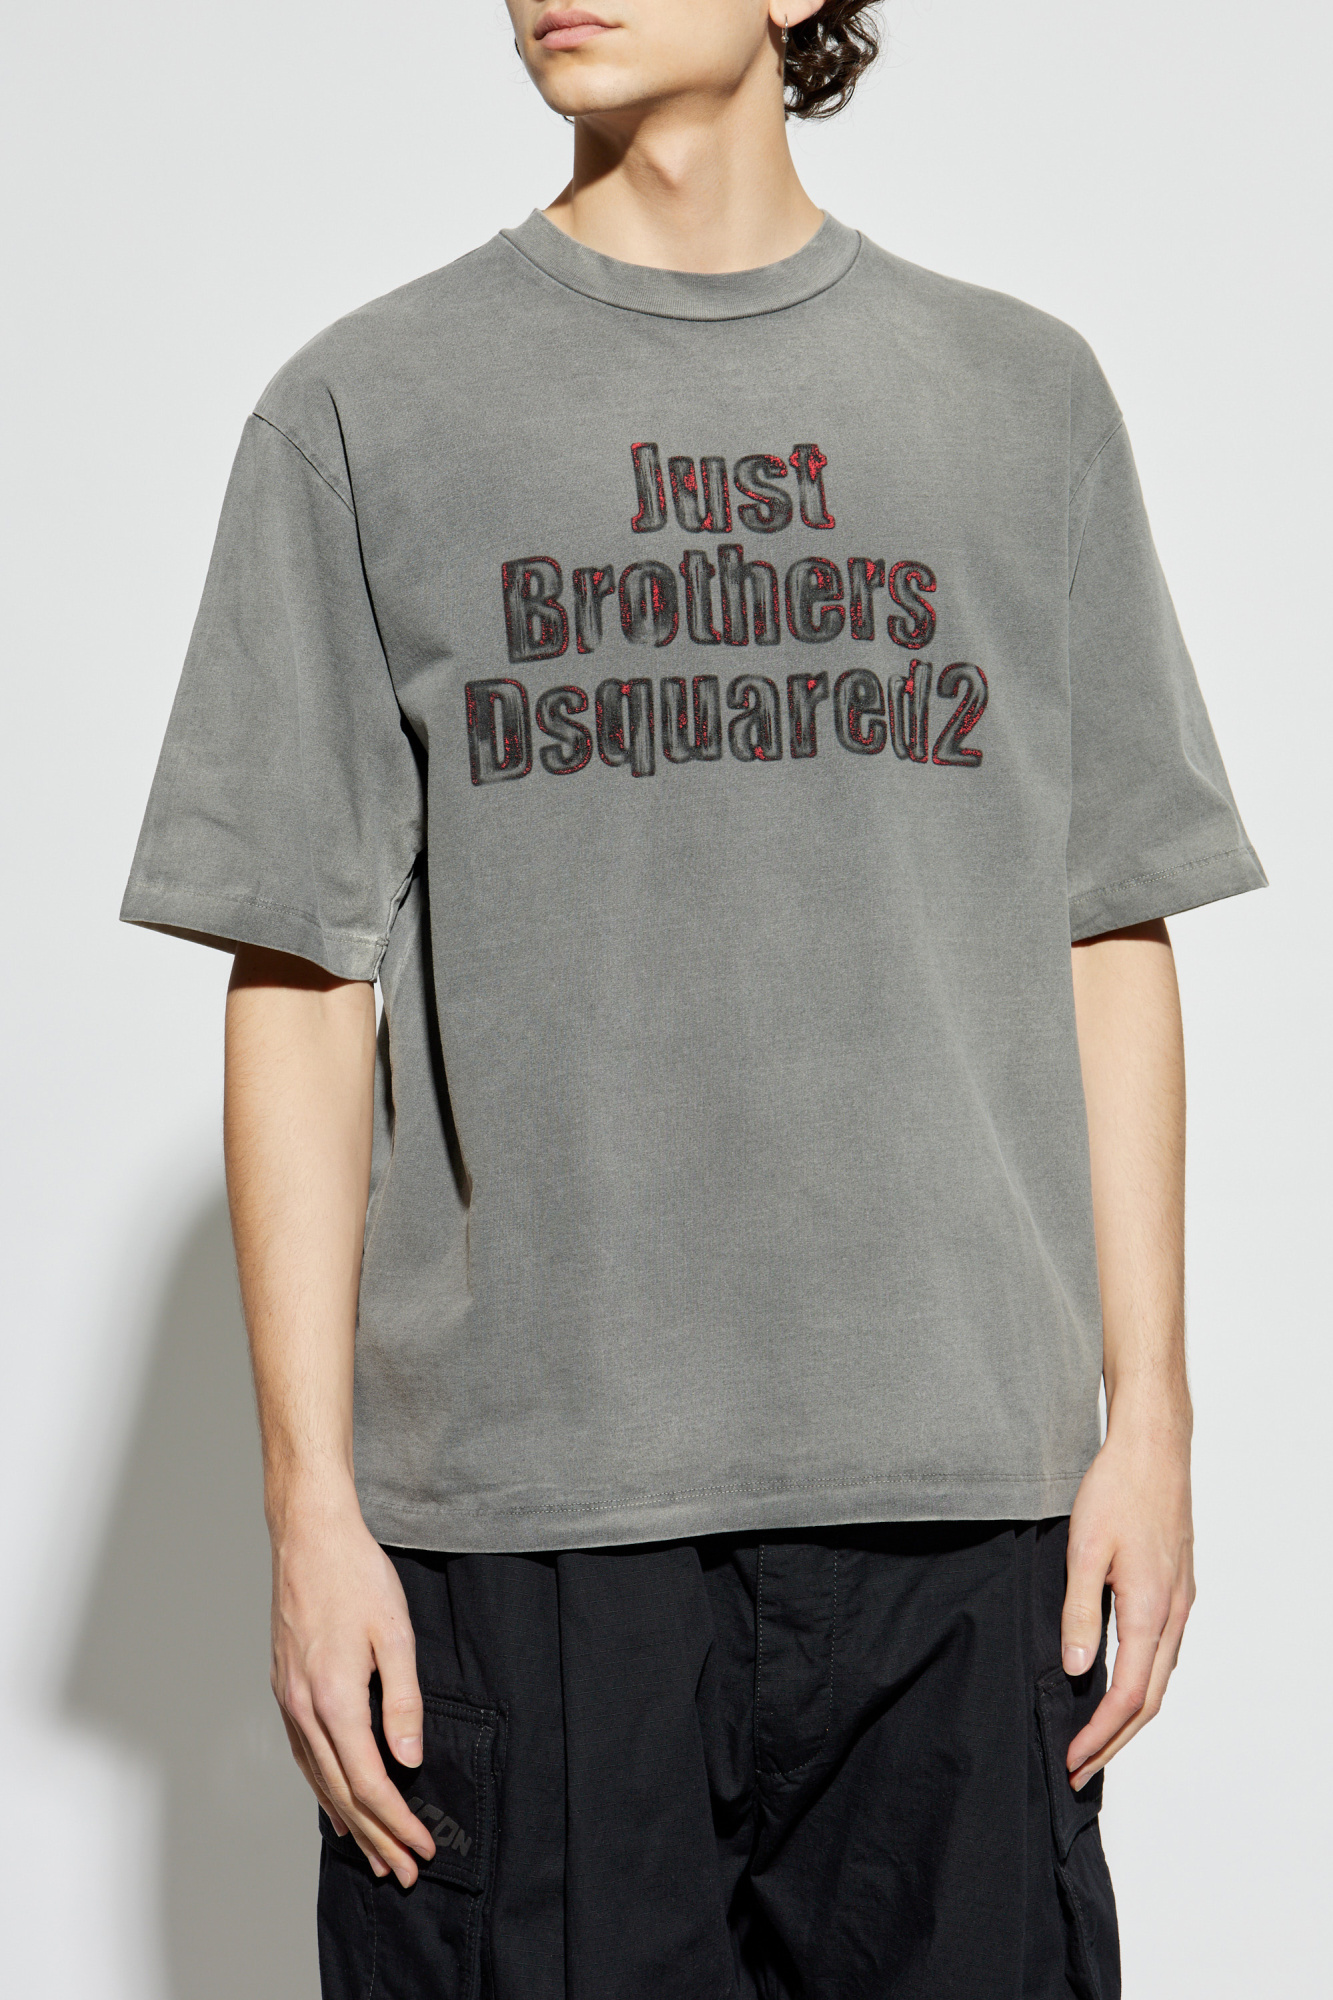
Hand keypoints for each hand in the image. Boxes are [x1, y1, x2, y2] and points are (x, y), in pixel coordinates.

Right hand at [269, 1482, 435, 1885]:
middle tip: (400, 1871)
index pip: (370, 1782)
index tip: (420, 1848)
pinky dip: (321, 1786)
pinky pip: (303, 1754)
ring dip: (346, 1820)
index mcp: (334, 1699)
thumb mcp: (396, 1633)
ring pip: (317, 1778)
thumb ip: (403, 1701)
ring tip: (368, 1852)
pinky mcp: (284, 1687)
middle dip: (374, 1836)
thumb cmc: (356, 1575)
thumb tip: (409, 1760)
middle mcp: (304, 1708)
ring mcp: (289, 1699)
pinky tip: (333, 1800)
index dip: (397, 1822)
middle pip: (342, 1791)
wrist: (309, 1536)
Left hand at [1060, 1405, 1194, 1790]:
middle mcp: (1174, 1614)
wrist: (1153, 1447)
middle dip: (1115, 1741)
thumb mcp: (1083, 1550)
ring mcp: (1179, 1601)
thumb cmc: (1117, 1490)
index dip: (1100, 1735)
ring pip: (1160, 1677)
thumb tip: (1077, 1670)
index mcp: (1151, 1611)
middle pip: (1151, 1700)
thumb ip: (1078, 1613)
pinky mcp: (1176, 1586)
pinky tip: (1118, 1680)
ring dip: (1129, 1715)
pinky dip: (1142, 1682)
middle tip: (1080, 1768)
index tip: (1072, 1759)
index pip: (1129, 1696)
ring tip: (1095, 1737)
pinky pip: (1162, 1651)